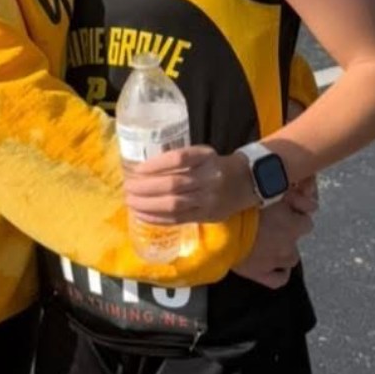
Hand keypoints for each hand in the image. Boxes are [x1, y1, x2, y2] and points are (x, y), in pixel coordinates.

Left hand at [123, 146, 253, 224]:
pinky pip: (178, 219)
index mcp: (205, 156)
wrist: (246, 181)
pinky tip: (142, 215)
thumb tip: (142, 169)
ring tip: (131, 202)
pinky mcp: (207, 215)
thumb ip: (178, 160)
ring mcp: (208, 198)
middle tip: (128, 188)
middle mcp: (208, 177)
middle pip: (173, 184)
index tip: (137, 170)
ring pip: (174, 204)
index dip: (155, 165)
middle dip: (145, 188)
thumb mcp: (202, 154)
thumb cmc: (214, 166)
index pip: (178, 159)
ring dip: (147, 205)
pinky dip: (157, 218)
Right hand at [232, 195, 312, 288]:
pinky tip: (274, 265)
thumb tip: (298, 196)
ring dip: (284, 250)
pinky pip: (279, 278)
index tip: (285, 206)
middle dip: (288, 230)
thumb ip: (282, 193)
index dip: (296, 211)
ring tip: (270, 242)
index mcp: (291, 223)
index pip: (307, 218)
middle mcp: (288, 243)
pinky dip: (280, 272)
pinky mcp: (262, 274)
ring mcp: (277, 261)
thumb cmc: (237, 210)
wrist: (218, 234)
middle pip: (297, 236)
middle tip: (271, 222)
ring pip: (292, 258)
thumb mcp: (261, 194)